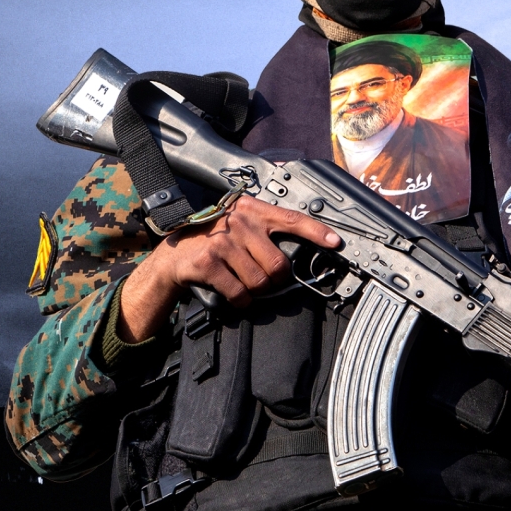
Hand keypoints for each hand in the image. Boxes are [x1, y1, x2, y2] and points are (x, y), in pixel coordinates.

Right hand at [117, 196, 340, 341]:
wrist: (174, 254)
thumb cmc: (213, 240)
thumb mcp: (240, 226)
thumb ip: (266, 232)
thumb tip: (297, 255)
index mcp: (252, 210)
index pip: (292, 219)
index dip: (317, 232)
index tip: (335, 242)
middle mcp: (239, 222)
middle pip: (279, 264)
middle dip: (275, 279)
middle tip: (263, 277)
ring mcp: (223, 242)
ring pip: (260, 282)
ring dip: (255, 291)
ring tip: (242, 282)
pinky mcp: (209, 263)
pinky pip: (240, 293)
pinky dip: (240, 301)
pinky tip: (232, 293)